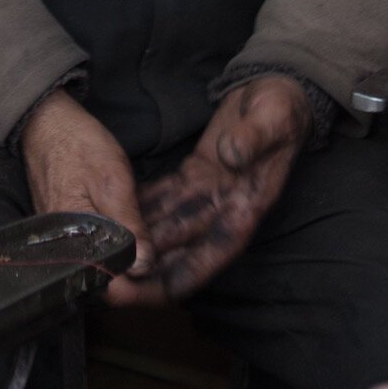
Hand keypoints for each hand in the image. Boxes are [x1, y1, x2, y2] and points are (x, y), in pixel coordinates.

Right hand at [19, 89, 153, 304]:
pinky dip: (119, 241)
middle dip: (138, 275)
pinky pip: (97, 244)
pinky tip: (141, 232)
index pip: (107, 285)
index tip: (164, 278)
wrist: (46, 121)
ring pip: (104, 261)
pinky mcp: (70, 227)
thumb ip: (128, 224)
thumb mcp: (112, 180)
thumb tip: (146, 265)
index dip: (137, 288)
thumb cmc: (77, 145)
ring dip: (131, 259)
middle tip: (169, 261)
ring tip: (161, 248)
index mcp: (72, 242)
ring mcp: (67, 238)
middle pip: (107, 277)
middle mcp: (66, 248)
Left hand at [137, 73, 311, 299]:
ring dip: (140, 241)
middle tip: (115, 283)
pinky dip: (142, 206)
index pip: (216, 248)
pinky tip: (115, 214)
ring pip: (169, 224)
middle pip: (184, 245)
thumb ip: (253, 138)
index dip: (189, 273)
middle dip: (151, 267)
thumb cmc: (282, 110)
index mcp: (248, 203)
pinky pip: (165, 195)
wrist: (280, 94)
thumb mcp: (273, 119)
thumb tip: (232, 154)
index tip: (159, 294)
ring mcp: (208, 191)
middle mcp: (225, 206)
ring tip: (105, 255)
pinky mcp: (196, 172)